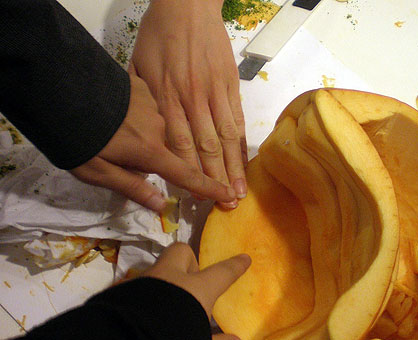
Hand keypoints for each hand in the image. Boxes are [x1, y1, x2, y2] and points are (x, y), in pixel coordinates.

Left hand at [70, 74, 237, 211]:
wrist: (61, 89)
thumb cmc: (77, 138)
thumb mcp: (98, 172)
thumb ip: (133, 188)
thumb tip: (163, 206)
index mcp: (151, 151)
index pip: (188, 174)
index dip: (210, 186)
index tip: (229, 194)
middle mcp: (161, 128)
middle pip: (171, 151)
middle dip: (153, 158)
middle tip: (115, 153)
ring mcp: (154, 105)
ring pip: (160, 129)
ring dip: (144, 137)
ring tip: (112, 134)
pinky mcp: (144, 88)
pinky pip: (151, 109)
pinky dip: (139, 117)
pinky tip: (117, 115)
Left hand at [130, 0, 246, 202]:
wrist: (186, 6)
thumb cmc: (157, 36)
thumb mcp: (136, 67)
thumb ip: (139, 103)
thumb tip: (139, 130)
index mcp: (166, 98)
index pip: (179, 145)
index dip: (190, 174)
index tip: (198, 197)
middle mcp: (193, 100)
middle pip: (207, 147)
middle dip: (217, 179)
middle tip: (226, 205)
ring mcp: (215, 93)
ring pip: (227, 137)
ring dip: (234, 167)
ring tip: (240, 191)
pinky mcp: (231, 85)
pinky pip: (237, 119)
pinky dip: (242, 143)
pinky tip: (245, 161)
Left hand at [142, 242, 250, 339]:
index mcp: (195, 289)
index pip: (221, 273)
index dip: (234, 266)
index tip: (244, 259)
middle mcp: (169, 278)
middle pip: (181, 252)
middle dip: (188, 261)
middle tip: (191, 281)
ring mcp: (142, 283)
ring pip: (156, 271)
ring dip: (163, 282)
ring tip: (164, 305)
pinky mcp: (120, 294)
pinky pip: (136, 289)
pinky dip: (143, 298)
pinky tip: (143, 315)